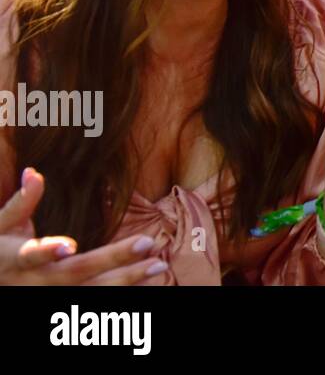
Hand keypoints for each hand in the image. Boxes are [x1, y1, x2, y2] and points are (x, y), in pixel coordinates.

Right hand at [0, 168, 164, 284]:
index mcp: (18, 259)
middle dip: (112, 259)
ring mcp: (52, 295)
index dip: (48, 252)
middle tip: (147, 242)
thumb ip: (21, 202)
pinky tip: (150, 280)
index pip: (32, 256)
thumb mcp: (2, 225)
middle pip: (76, 273)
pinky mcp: (64, 302)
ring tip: (158, 266)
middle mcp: (37, 281)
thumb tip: (33, 172)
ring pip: (92, 292)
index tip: (68, 246)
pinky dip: (124, 290)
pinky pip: (97, 300)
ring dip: (127, 279)